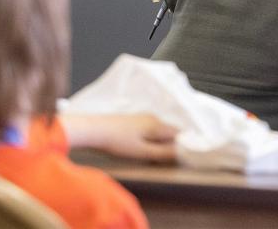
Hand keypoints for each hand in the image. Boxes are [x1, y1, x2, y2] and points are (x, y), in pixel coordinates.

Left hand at [60, 112, 177, 162]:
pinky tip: (139, 147)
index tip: (180, 156)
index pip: (179, 133)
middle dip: (170, 145)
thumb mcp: (142, 152)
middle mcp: (153, 118)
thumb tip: (182, 153)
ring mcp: (142, 118)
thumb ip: (163, 153)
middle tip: (163, 159)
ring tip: (149, 155)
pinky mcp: (133, 121)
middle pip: (169, 132)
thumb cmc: (117, 142)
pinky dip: (149, 139)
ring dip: (159, 143)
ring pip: (158, 131)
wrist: (94, 130)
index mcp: (157, 125)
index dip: (183, 144)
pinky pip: (149, 130)